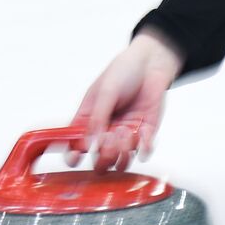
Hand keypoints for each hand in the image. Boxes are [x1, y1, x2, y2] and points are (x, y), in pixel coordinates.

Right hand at [68, 28, 183, 171]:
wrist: (151, 63)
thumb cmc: (124, 71)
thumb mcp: (107, 90)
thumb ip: (98, 116)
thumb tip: (89, 143)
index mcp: (88, 121)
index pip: (74, 146)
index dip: (73, 156)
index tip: (77, 156)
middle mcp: (105, 132)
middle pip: (99, 161)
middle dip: (103, 157)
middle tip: (109, 140)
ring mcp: (125, 135)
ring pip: (120, 161)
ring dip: (122, 152)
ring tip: (126, 132)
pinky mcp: (145, 133)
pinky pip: (143, 151)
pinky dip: (143, 148)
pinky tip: (141, 133)